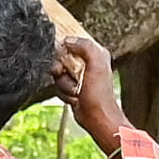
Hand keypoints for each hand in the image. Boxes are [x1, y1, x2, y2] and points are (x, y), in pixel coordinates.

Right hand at [54, 36, 136, 154]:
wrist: (96, 118)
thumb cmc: (100, 95)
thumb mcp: (96, 64)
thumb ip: (85, 47)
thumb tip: (68, 40)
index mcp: (96, 53)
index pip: (74, 40)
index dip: (65, 47)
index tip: (62, 55)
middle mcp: (87, 63)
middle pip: (61, 57)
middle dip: (61, 70)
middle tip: (65, 75)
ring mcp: (79, 76)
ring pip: (58, 73)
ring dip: (63, 84)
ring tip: (75, 91)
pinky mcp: (72, 87)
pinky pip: (58, 85)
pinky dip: (63, 92)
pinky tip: (74, 97)